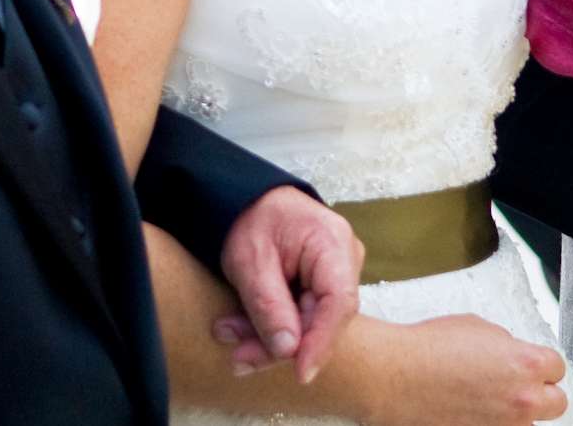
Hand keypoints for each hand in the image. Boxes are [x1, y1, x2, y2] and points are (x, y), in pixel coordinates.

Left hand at [212, 186, 361, 383]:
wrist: (248, 198)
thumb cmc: (251, 218)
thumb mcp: (250, 260)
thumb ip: (269, 305)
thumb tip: (289, 351)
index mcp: (333, 244)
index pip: (338, 303)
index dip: (321, 343)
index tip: (300, 373)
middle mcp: (344, 259)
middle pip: (321, 319)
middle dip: (279, 344)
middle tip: (239, 359)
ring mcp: (335, 273)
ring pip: (309, 322)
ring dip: (267, 337)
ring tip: (228, 335)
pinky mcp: (320, 284)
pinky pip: (300, 315)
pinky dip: (270, 325)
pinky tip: (238, 329)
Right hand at [360, 315, 568, 425]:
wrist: (394, 376)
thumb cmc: (428, 348)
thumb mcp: (478, 328)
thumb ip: (508, 346)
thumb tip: (514, 356)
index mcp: (526, 363)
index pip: (557, 367)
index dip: (543, 364)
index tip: (533, 366)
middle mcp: (522, 400)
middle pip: (557, 403)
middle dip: (542, 393)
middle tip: (522, 387)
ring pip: (528, 424)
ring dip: (517, 414)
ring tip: (491, 403)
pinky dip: (493, 423)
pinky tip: (476, 413)